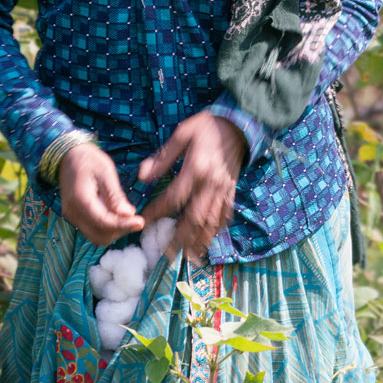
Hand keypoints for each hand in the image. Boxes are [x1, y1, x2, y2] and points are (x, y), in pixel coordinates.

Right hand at [59, 143, 144, 246]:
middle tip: (134, 218)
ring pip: (96, 237)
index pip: (104, 222)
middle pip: (100, 236)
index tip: (140, 222)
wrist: (69, 157)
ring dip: (113, 232)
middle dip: (119, 230)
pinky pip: (92, 231)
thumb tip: (128, 214)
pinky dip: (106, 228)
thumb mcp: (106, 172)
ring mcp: (72, 217)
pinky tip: (116, 215)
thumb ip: (115, 195)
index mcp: (80, 200)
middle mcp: (72, 213)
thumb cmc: (89, 160)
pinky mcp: (75, 218)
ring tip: (126, 216)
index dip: (124, 225)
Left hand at [139, 113, 246, 262]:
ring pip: (211, 221)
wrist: (240, 125)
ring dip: (200, 241)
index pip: (173, 198)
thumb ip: (163, 157)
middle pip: (194, 218)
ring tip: (189, 257)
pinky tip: (209, 240)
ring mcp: (223, 190)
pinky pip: (225, 215)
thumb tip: (143, 176)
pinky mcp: (231, 191)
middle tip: (168, 255)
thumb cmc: (208, 127)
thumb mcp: (183, 134)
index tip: (143, 222)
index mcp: (196, 170)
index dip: (157, 212)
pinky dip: (217, 230)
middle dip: (181, 239)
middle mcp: (210, 184)